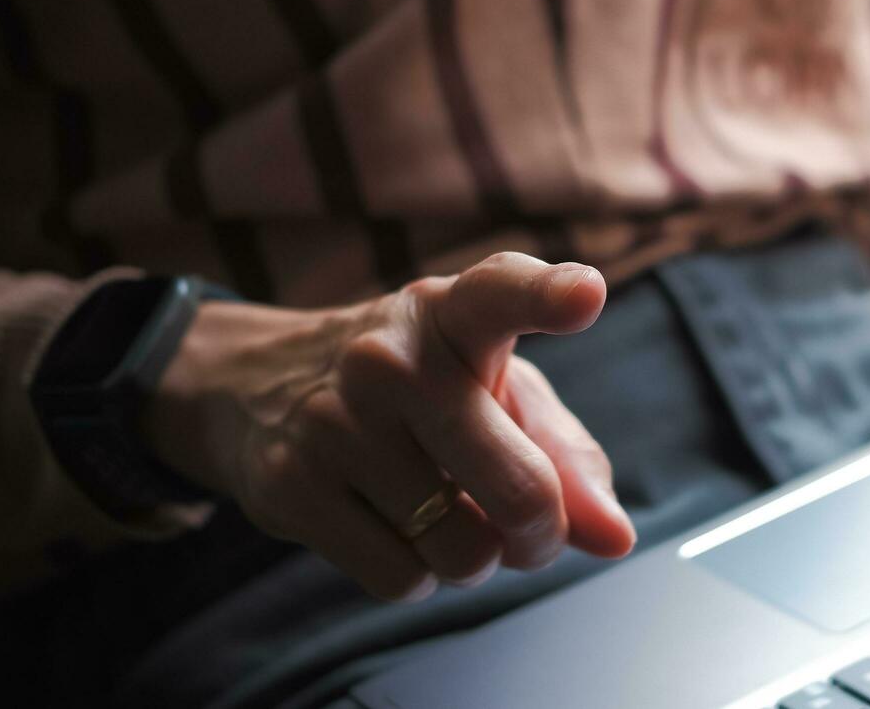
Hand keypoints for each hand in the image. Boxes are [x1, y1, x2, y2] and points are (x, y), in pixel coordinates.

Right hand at [140, 253, 635, 601]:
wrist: (254, 387)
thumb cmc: (418, 390)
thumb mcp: (494, 390)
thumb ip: (565, 455)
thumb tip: (615, 537)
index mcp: (453, 312)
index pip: (501, 290)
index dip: (548, 296)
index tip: (585, 294)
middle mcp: (391, 358)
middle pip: (518, 488)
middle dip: (542, 535)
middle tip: (530, 531)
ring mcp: (334, 421)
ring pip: (462, 551)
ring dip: (474, 558)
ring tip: (445, 515)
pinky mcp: (292, 486)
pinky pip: (402, 579)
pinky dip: (417, 575)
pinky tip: (394, 527)